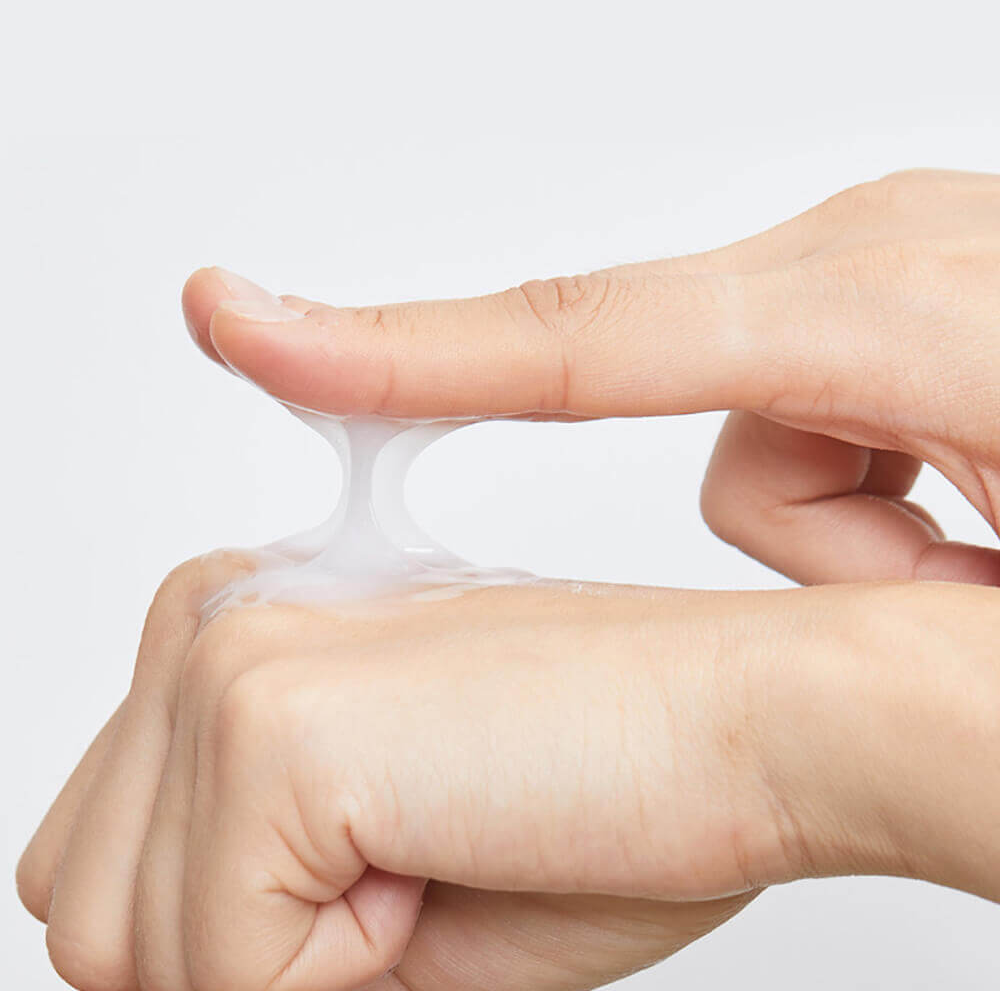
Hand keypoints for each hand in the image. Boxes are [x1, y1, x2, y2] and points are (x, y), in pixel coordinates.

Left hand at [18, 560, 999, 989]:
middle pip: (82, 902)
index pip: (102, 850)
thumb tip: (146, 956)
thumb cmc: (598, 784)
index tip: (354, 897)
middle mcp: (214, 620)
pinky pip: (218, 961)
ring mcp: (232, 661)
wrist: (746, 717)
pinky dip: (340, 968)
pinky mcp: (276, 724)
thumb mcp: (368, 862)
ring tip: (424, 854)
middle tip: (394, 884)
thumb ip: (227, 891)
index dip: (218, 932)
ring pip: (119, 946)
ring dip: (278, 960)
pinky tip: (441, 856)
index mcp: (236, 632)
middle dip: (227, 953)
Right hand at [183, 168, 999, 582]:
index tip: (244, 327)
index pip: (588, 336)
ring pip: (769, 466)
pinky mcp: (890, 312)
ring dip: (872, 555)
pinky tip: (993, 537)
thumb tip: (819, 602)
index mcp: (902, 303)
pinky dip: (888, 523)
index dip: (400, 353)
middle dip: (831, 560)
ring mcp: (879, 283)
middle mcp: (873, 265)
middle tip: (967, 589)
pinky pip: (813, 446)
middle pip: (712, 438)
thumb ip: (896, 620)